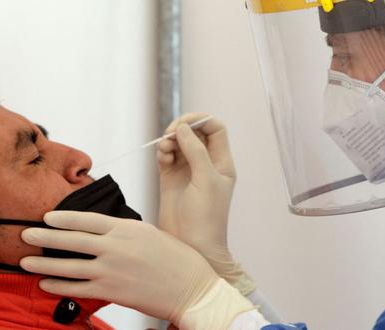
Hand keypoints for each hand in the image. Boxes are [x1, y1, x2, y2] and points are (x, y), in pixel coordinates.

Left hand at [19, 211, 218, 324]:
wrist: (191, 286)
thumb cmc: (176, 258)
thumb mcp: (150, 233)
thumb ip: (123, 230)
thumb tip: (101, 230)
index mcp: (125, 228)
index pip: (85, 219)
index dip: (62, 218)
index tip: (47, 217)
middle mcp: (114, 247)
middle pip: (70, 239)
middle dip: (44, 236)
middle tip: (25, 234)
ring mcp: (111, 270)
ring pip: (68, 265)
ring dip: (44, 263)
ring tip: (26, 260)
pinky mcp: (111, 291)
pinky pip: (77, 288)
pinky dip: (58, 285)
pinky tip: (45, 283)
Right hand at [158, 113, 254, 294]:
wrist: (192, 246)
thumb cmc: (206, 218)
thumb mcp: (206, 180)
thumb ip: (196, 151)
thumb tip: (182, 128)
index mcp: (222, 162)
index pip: (216, 129)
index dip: (201, 120)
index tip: (185, 123)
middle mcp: (205, 163)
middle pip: (195, 132)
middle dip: (182, 128)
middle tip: (170, 134)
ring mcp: (187, 170)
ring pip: (179, 142)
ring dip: (170, 139)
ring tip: (165, 149)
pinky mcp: (170, 178)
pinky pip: (166, 155)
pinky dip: (163, 151)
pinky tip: (162, 157)